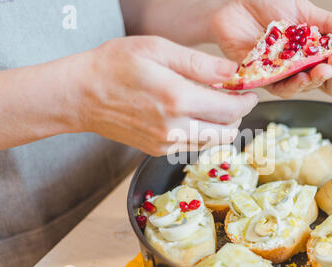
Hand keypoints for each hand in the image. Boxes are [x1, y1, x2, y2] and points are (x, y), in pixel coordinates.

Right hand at [73, 36, 257, 155]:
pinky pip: (193, 146)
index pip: (229, 109)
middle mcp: (174, 128)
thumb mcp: (157, 50)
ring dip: (222, 126)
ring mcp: (165, 144)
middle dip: (238, 115)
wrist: (80, 96)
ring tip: (214, 105)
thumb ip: (199, 63)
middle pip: (227, 132)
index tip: (250, 92)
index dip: (246, 101)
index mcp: (177, 99)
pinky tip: (194, 115)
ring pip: (212, 142)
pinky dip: (203, 133)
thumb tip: (232, 71)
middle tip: (235, 98)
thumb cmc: (114, 65)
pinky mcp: (158, 151)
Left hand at [211, 0, 331, 97]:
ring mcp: (287, 73)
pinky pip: (282, 89)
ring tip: (323, 69)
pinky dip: (293, 84)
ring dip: (318, 81)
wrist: (237, 4)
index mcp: (321, 48)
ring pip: (309, 88)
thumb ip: (330, 22)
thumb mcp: (304, 10)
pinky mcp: (265, 78)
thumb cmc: (268, 7)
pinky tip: (301, 76)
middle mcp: (307, 64)